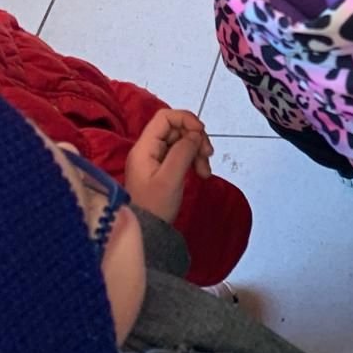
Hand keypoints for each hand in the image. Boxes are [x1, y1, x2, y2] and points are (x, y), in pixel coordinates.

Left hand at [125, 108, 213, 224]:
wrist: (147, 235)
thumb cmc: (155, 206)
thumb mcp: (170, 178)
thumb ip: (183, 151)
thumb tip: (195, 134)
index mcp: (145, 148)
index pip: (165, 117)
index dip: (186, 119)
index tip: (201, 133)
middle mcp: (148, 150)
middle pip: (176, 129)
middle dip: (196, 139)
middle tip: (208, 156)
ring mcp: (155, 160)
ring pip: (181, 142)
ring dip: (197, 151)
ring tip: (205, 171)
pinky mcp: (162, 170)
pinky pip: (181, 155)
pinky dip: (194, 160)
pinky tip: (202, 174)